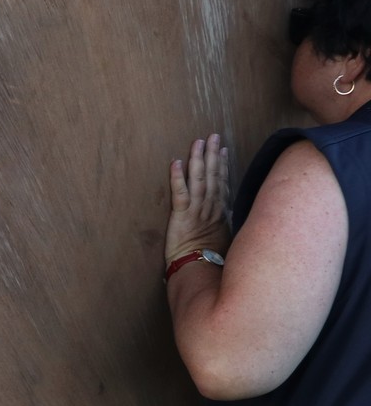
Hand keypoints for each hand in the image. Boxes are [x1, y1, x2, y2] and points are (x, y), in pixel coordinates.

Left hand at [166, 133, 232, 262]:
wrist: (199, 270)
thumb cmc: (211, 258)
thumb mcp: (224, 237)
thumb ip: (224, 222)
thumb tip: (228, 215)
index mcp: (220, 211)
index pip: (222, 182)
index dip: (222, 165)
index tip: (223, 149)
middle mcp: (210, 207)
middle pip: (212, 175)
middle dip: (213, 154)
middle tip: (213, 135)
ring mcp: (197, 210)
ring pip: (199, 180)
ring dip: (198, 160)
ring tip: (198, 142)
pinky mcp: (181, 216)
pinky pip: (180, 194)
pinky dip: (178, 178)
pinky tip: (176, 163)